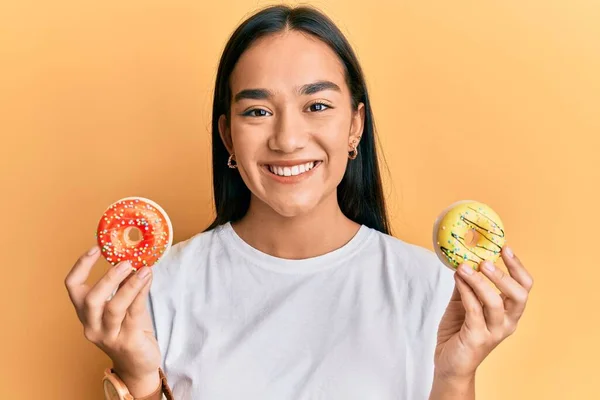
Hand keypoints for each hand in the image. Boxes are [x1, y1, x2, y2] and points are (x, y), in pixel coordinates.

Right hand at [64, 245, 160, 394]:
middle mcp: (92, 325)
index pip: (72, 287)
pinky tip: (148, 280)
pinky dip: (141, 294)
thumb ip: (125, 285)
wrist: (138, 364)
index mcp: (85, 313)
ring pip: (113, 308)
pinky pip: (133, 314)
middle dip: (108, 278)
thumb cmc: (129, 330)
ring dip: (129, 285)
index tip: (96, 248)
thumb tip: (134, 257)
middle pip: (90, 299)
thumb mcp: (123, 305)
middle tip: (125, 261)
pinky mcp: (127, 342)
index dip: (81, 265)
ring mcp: (108, 336)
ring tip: (143, 269)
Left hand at [434, 246, 533, 381]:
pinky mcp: (477, 339)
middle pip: (519, 296)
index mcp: (509, 312)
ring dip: (480, 282)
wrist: (450, 364)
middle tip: (486, 261)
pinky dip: (466, 293)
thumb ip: (467, 284)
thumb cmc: (459, 332)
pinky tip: (458, 279)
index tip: (505, 247)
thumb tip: (464, 259)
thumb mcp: (463, 303)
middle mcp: (507, 322)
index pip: (524, 287)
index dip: (517, 266)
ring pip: (495, 303)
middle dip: (503, 275)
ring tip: (465, 267)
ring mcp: (494, 332)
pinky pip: (474, 312)